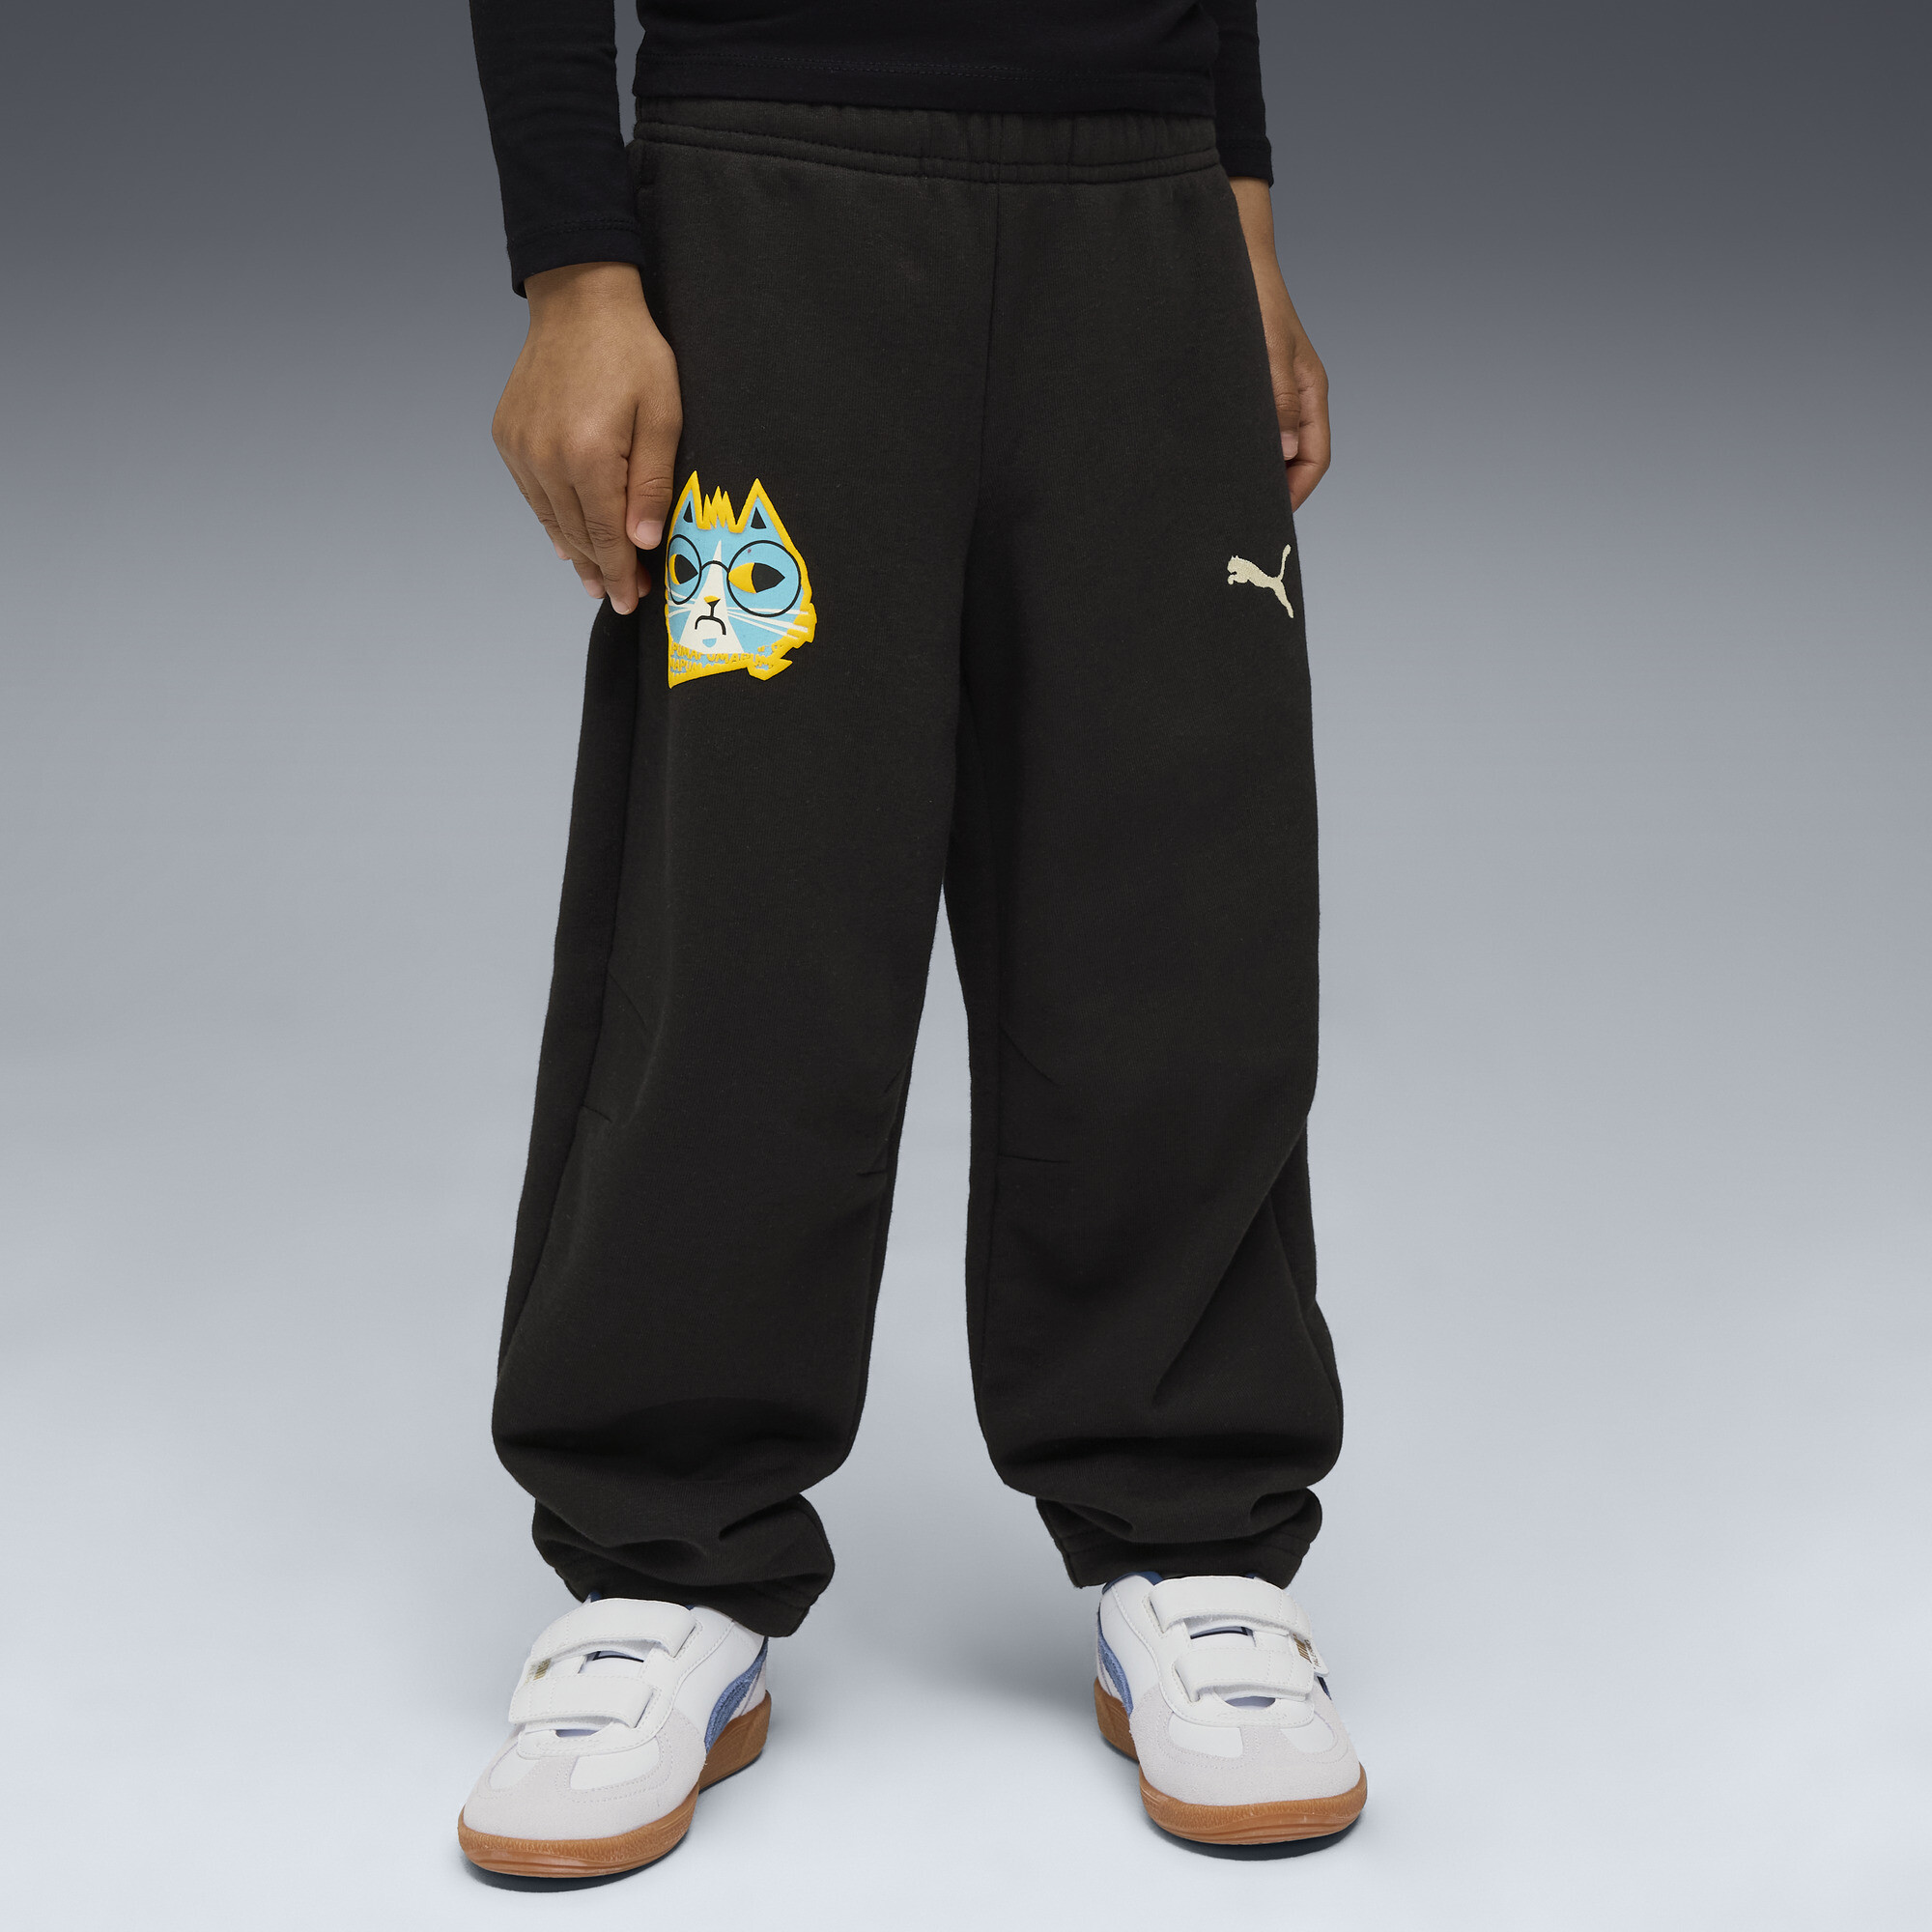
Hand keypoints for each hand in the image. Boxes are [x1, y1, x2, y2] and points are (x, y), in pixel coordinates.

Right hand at [491, 262, 681, 615]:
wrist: (580, 299)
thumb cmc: (631, 351)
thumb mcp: (663, 414)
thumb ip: (652, 482)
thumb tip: (643, 541)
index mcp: (589, 456)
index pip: (606, 535)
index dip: (621, 572)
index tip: (631, 600)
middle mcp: (547, 458)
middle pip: (577, 534)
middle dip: (602, 568)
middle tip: (621, 595)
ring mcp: (522, 448)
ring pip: (551, 520)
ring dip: (575, 552)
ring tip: (595, 577)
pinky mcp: (509, 436)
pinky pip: (533, 495)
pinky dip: (552, 520)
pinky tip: (567, 538)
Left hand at [1230, 178, 1330, 510]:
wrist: (1229, 252)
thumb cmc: (1252, 295)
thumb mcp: (1267, 350)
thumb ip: (1279, 401)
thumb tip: (1285, 454)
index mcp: (1310, 394)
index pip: (1315, 459)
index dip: (1294, 493)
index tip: (1265, 517)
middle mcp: (1293, 398)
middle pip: (1291, 459)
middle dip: (1269, 489)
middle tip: (1233, 513)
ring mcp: (1269, 392)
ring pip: (1267, 444)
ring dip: (1247, 467)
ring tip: (1216, 491)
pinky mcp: (1244, 384)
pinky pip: (1243, 425)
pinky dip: (1231, 445)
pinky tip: (1205, 456)